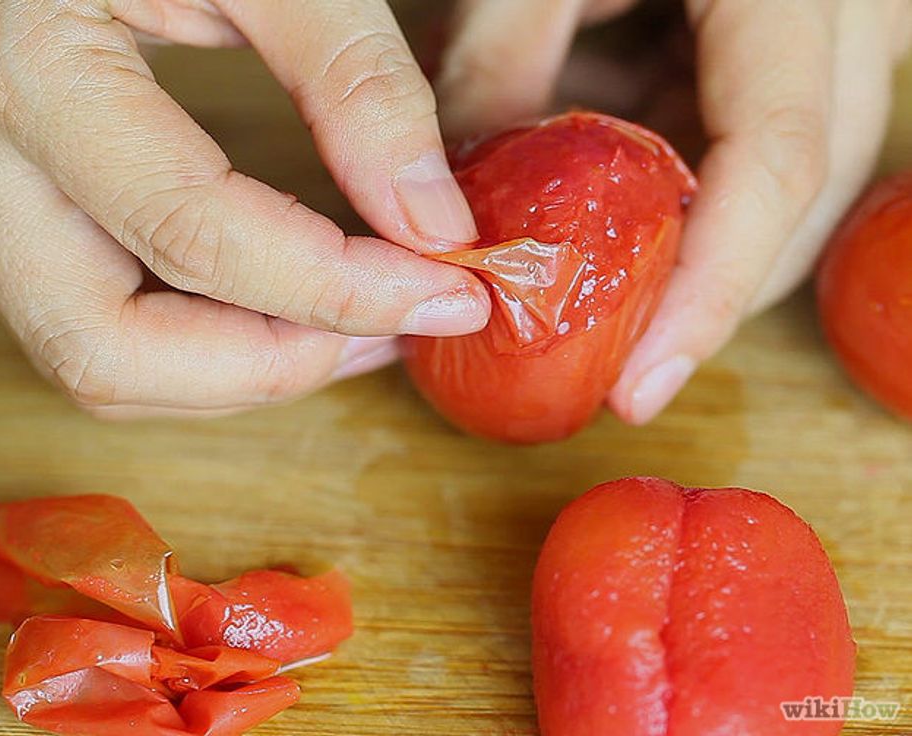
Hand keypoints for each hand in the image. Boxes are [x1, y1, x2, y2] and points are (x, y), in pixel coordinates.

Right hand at [0, 0, 488, 418]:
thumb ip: (354, 80)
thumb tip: (432, 224)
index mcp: (23, 65)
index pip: (195, 237)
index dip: (336, 288)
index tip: (444, 291)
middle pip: (110, 350)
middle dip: (270, 366)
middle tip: (391, 330)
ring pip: (97, 360)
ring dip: (239, 373)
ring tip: (357, 328)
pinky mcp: (18, 211)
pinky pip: (103, 323)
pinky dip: (205, 348)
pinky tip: (296, 310)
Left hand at [437, 0, 911, 423]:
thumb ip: (502, 60)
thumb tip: (455, 201)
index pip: (777, 158)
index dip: (713, 288)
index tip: (641, 386)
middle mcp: (841, 8)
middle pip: (803, 187)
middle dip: (714, 286)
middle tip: (624, 364)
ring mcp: (822, 20)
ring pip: (777, 166)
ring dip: (685, 227)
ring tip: (598, 271)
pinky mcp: (780, 29)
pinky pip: (738, 122)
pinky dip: (668, 167)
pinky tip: (601, 173)